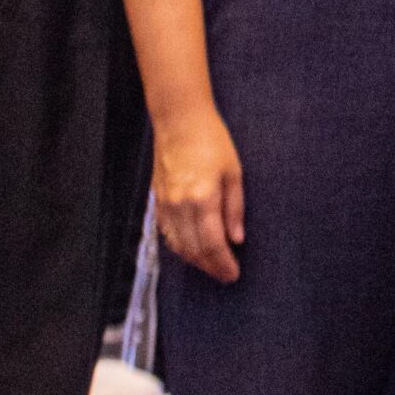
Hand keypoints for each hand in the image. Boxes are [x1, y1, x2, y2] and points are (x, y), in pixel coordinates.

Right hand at [153, 104, 246, 282]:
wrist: (179, 120)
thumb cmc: (211, 140)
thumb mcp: (234, 172)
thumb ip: (235, 209)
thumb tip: (237, 238)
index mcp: (203, 199)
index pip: (212, 244)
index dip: (223, 264)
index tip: (233, 274)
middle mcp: (180, 206)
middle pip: (193, 250)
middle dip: (210, 267)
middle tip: (224, 275)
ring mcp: (165, 204)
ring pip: (177, 245)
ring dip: (194, 260)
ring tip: (211, 265)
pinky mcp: (157, 200)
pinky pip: (166, 233)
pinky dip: (179, 246)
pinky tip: (190, 249)